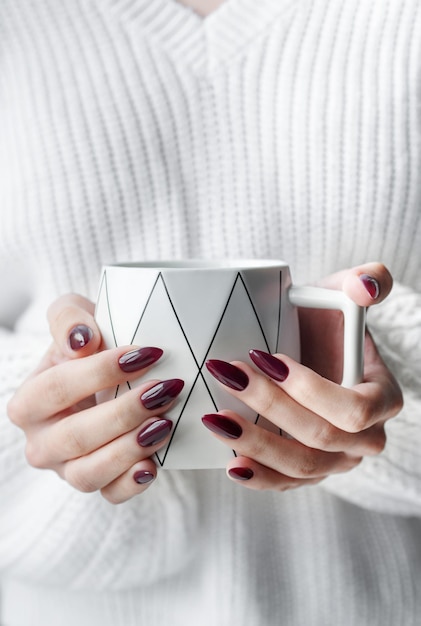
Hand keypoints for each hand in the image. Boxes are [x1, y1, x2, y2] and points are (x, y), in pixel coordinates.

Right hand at [7, 294, 183, 502]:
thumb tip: (81, 340)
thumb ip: (68, 319)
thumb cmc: (92, 344)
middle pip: (74, 436)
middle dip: (123, 413)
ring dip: (129, 449)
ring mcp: (67, 468)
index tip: (144, 354)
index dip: (99, 372)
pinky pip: (110, 494)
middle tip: (164, 389)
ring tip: (164, 423)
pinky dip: (131, 484)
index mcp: (29, 401)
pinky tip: (153, 465)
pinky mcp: (97, 483)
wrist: (111, 373)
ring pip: (88, 473)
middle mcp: (41, 441)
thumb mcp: (76, 318)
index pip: (56, 389)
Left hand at [202, 263, 402, 490]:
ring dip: (256, 443)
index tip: (266, 358)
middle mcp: (365, 437)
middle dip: (270, 407)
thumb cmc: (324, 322)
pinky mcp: (309, 471)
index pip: (354, 409)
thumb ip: (364, 281)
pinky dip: (259, 476)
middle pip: (321, 438)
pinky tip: (231, 462)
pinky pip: (287, 483)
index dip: (310, 389)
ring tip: (216, 418)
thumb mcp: (342, 294)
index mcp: (382, 398)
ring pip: (301, 467)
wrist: (306, 348)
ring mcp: (337, 460)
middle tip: (228, 375)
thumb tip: (364, 286)